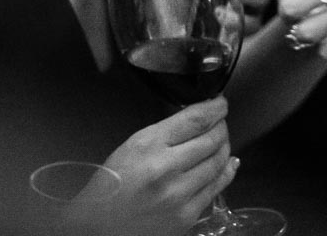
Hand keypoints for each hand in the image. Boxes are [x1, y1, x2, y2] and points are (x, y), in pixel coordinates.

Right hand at [69, 97, 235, 235]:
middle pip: (212, 140)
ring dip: (224, 148)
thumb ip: (165, 132)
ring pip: (219, 162)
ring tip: (222, 141)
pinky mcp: (186, 216)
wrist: (97, 225)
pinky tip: (229, 163)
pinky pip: (216, 188)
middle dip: (222, 127)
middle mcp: (166, 169)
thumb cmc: (110, 183)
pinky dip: (226, 172)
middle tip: (221, 122)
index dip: (216, 108)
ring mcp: (178, 195)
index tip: (220, 103)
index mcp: (148, 145)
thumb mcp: (132, 145)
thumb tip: (198, 120)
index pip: (196, 119)